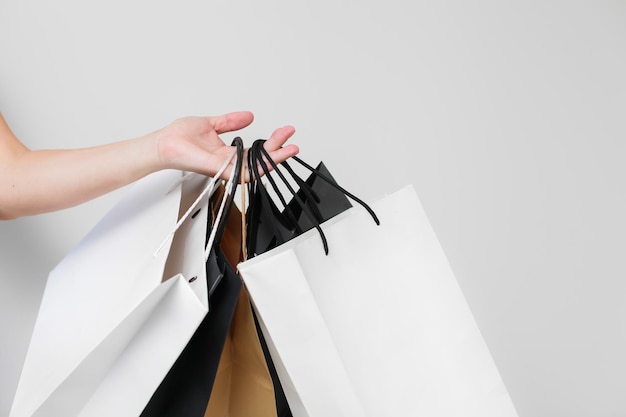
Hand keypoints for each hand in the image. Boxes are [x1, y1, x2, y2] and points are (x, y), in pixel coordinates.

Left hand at [154, 111, 298, 179]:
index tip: (283, 132)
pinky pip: (241, 173)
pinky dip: (256, 168)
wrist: (162, 144)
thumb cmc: (179, 138)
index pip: (256, 151)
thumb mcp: (211, 123)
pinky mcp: (217, 169)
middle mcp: (229, 162)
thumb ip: (230, 122)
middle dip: (279, 150)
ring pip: (256, 168)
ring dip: (274, 159)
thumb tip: (248, 116)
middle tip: (292, 140)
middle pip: (260, 161)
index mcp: (228, 153)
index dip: (271, 143)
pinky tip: (268, 160)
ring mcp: (224, 167)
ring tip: (288, 148)